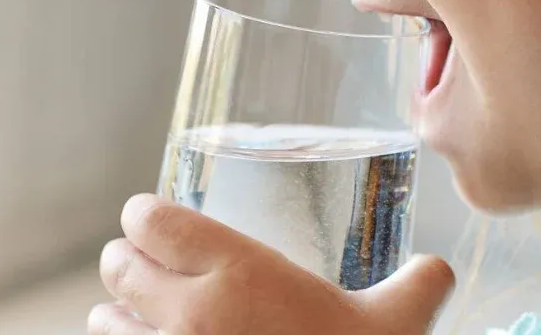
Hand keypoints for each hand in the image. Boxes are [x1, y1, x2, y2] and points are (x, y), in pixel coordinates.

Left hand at [88, 194, 453, 334]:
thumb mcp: (397, 326)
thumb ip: (418, 285)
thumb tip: (437, 270)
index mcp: (238, 273)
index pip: (150, 220)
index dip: (145, 217)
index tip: (156, 222)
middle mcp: (190, 312)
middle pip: (118, 266)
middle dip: (128, 262)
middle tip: (146, 266)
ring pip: (104, 321)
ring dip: (116, 315)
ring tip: (136, 317)